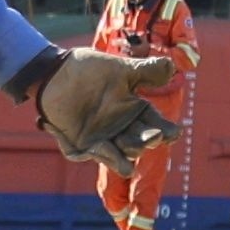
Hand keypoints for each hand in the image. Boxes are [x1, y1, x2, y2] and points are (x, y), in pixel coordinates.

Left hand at [34, 47, 176, 167]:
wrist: (56, 74)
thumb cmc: (90, 69)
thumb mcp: (121, 69)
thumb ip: (146, 71)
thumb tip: (171, 67)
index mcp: (134, 110)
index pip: (155, 123)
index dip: (166, 130)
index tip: (173, 133)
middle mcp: (121, 127)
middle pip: (138, 140)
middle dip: (146, 141)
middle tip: (154, 137)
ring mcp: (102, 138)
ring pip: (118, 153)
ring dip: (124, 156)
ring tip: (130, 163)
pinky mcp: (81, 145)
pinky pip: (93, 153)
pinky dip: (102, 156)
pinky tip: (109, 154)